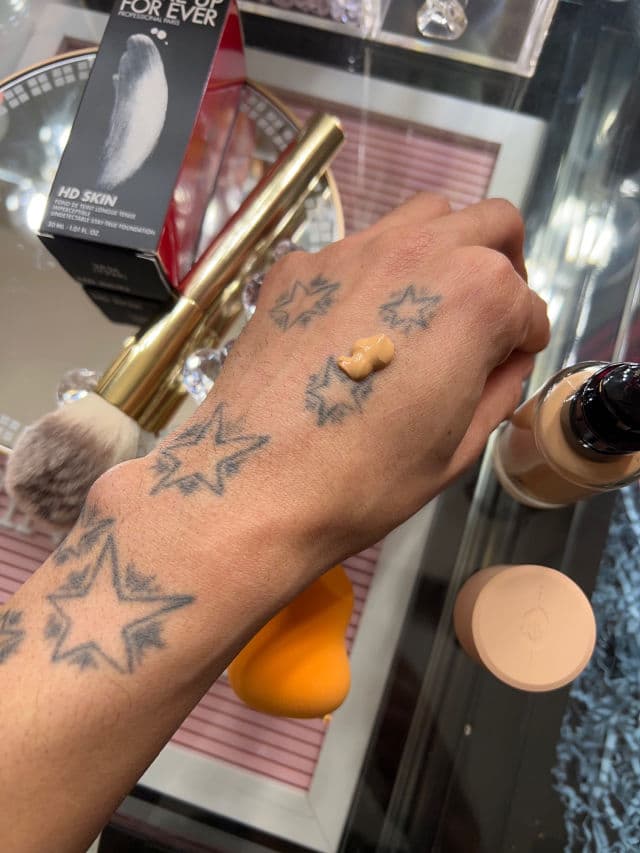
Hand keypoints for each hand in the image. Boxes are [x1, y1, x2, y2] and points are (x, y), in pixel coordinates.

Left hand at [146, 194, 548, 577]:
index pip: (528, 303)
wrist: (253, 486)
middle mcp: (418, 252)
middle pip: (491, 224)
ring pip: (423, 216)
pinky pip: (355, 249)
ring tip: (425, 308)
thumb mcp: (458, 447)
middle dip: (505, 267)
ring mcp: (351, 251)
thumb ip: (499, 387)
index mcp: (475, 297)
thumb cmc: (366, 481)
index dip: (525, 339)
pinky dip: (374, 273)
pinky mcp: (299, 267)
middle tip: (486, 317)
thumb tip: (503, 359)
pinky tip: (354, 326)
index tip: (507, 364)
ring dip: (443, 251)